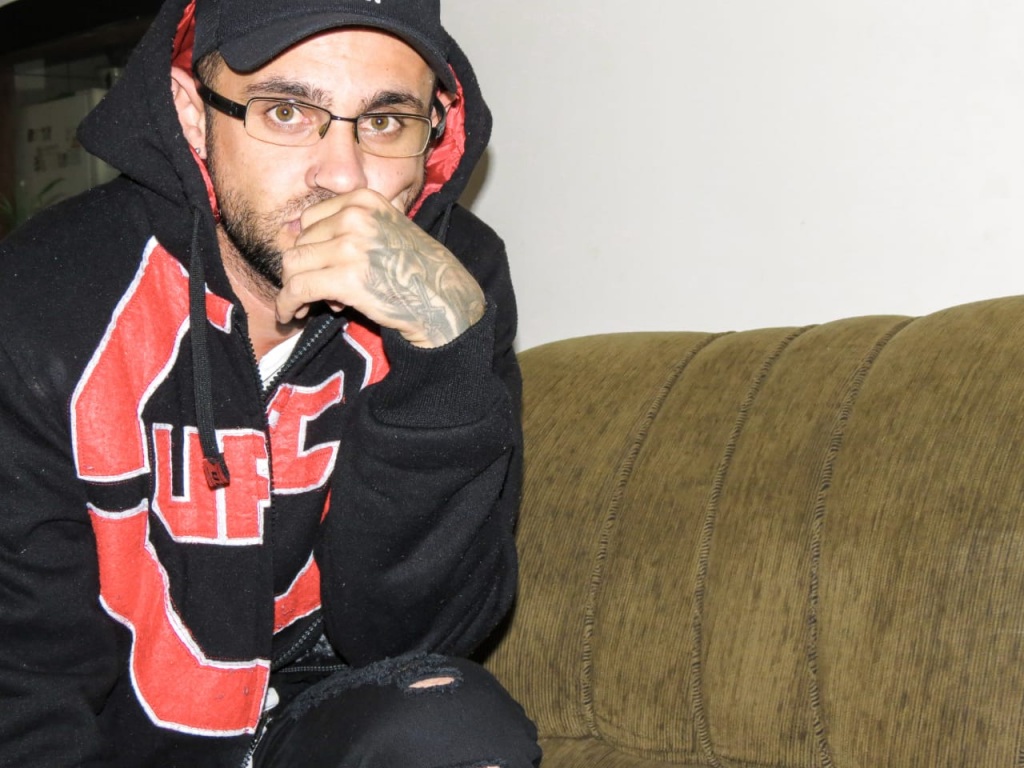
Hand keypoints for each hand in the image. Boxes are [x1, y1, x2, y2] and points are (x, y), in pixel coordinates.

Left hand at [277, 189, 485, 347]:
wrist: (444, 299)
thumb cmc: (418, 270)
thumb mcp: (387, 231)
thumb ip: (350, 229)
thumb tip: (297, 243)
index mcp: (364, 200)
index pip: (310, 219)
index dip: (310, 247)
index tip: (318, 268)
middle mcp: (354, 217)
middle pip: (300, 242)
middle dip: (305, 270)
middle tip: (320, 294)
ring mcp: (349, 246)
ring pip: (293, 265)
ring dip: (293, 288)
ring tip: (305, 306)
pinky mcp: (346, 278)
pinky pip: (298, 289)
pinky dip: (288, 304)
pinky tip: (291, 315)